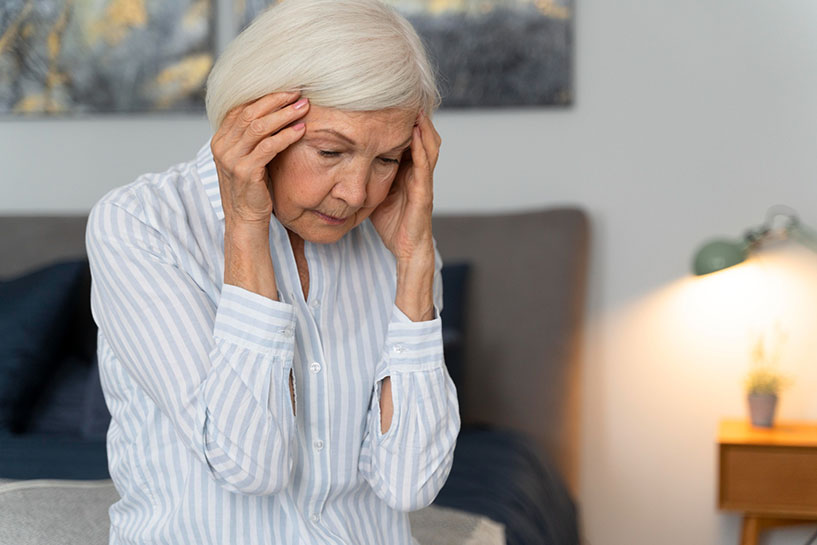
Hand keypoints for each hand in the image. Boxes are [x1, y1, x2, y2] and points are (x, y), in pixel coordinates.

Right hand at [211, 92, 309, 229]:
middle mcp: (222, 146)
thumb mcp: (248, 158)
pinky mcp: (245, 172)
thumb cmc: (252, 187)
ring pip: (259, 127)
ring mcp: (231, 159)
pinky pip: (268, 147)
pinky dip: (286, 136)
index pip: (241, 109)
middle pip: (250, 113)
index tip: (287, 90)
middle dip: (276, 101)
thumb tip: (275, 111)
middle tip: (298, 94)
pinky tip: (301, 130)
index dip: (265, 97)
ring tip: (303, 108)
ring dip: (284, 115)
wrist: (245, 219)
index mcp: (220, 140)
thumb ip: (252, 137)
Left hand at [370, 112, 440, 263]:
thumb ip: (369, 174)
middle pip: (424, 138)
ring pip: (429, 147)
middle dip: (418, 117)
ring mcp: (423, 182)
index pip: (409, 140)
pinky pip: (424, 167)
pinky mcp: (423, 194)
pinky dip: (421, 148)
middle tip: (408, 97)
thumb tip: (346, 158)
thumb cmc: (392, 222)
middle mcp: (419, 173)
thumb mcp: (376, 191)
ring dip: (423, 127)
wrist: (406, 248)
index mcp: (408, 171)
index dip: (404, 121)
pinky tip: (415, 134)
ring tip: (416, 108)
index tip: (393, 101)